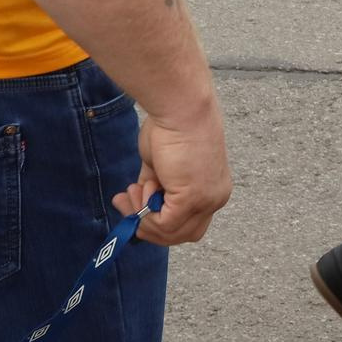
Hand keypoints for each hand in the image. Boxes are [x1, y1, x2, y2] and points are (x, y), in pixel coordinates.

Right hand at [114, 100, 230, 246]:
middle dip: (149, 226)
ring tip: (131, 192)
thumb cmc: (171, 127)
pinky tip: (139, 188)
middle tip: (125, 204)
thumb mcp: (161, 165)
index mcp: (213, 189)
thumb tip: (139, 207)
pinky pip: (163, 223)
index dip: (158, 222)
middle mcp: (215, 198)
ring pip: (171, 233)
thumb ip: (155, 188)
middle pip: (182, 235)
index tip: (132, 205)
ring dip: (143, 217)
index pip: (188, 224)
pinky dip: (145, 212)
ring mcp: (206, 200)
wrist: (180, 107)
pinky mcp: (192, 198)